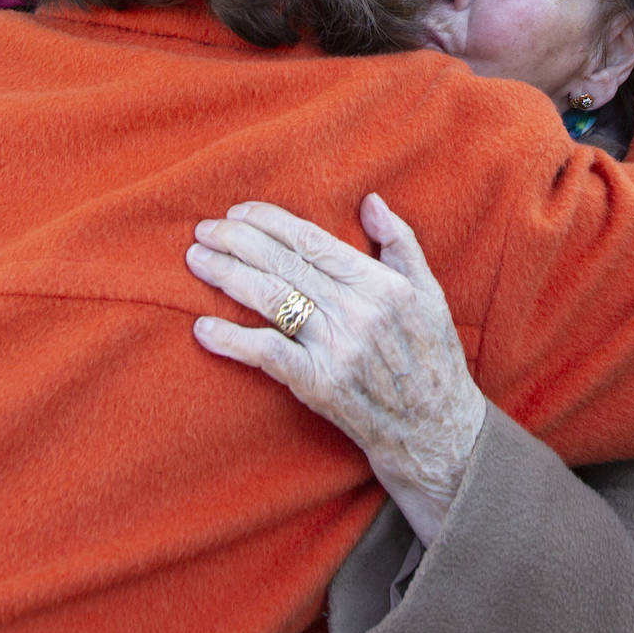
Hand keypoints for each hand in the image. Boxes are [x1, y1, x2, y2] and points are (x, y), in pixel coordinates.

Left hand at [186, 193, 486, 546]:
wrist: (437, 432)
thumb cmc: (432, 357)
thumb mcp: (429, 291)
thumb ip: (400, 242)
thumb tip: (370, 201)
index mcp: (382, 284)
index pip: (313, 241)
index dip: (270, 222)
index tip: (240, 211)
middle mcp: (358, 311)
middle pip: (284, 264)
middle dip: (238, 241)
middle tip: (204, 229)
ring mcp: (337, 349)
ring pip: (271, 300)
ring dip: (227, 277)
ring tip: (196, 261)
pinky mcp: (320, 386)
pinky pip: (268, 356)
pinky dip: (232, 341)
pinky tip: (202, 329)